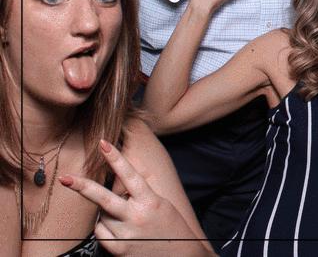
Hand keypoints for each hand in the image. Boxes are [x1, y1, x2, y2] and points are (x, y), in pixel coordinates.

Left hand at [60, 140, 210, 256]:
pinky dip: (106, 229)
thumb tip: (112, 191)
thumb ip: (137, 196)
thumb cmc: (170, 225)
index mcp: (150, 200)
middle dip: (82, 187)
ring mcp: (127, 234)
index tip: (103, 143)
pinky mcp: (120, 250)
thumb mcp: (160, 203)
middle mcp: (137, 216)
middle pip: (103, 199)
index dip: (115, 158)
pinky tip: (122, 232)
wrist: (181, 255)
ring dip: (109, 215)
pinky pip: (101, 233)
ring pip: (102, 216)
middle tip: (64, 178)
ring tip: (129, 221)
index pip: (129, 175)